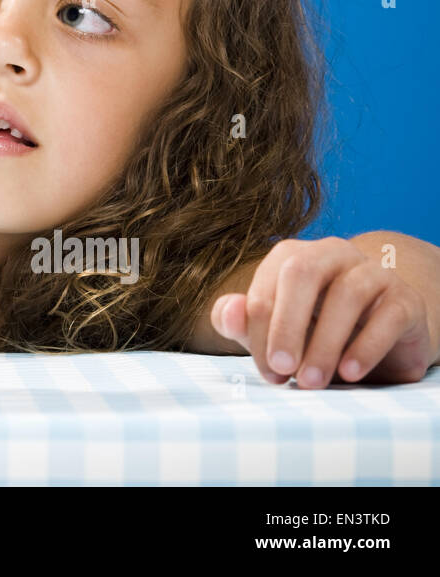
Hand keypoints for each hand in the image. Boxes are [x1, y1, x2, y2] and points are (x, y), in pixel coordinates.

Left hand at [210, 236, 434, 387]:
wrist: (383, 338)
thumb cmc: (316, 331)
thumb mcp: (275, 331)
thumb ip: (242, 322)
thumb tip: (228, 312)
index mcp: (292, 257)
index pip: (265, 287)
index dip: (260, 331)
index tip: (268, 371)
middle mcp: (331, 254)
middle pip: (301, 273)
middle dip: (287, 325)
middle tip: (282, 369)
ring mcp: (372, 272)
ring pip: (347, 294)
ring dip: (325, 343)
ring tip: (312, 381)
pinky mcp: (405, 299)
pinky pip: (388, 316)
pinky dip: (366, 346)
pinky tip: (349, 373)